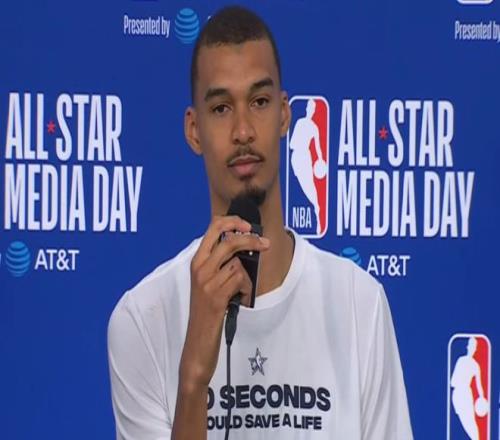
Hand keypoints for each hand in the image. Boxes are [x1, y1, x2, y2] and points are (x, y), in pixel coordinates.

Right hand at [178, 215, 269, 390]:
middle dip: (251, 240)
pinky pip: (240, 282)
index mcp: (196, 261)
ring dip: (246, 278)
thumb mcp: (209, 282)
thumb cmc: (207, 310)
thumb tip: (246, 247)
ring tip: (241, 291)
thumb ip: (221, 264)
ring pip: (238, 264)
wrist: (197, 340)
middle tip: (265, 244)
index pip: (213, 228)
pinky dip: (245, 290)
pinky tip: (239, 299)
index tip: (248, 226)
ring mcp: (206, 282)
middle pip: (229, 241)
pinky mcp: (216, 296)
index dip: (232, 222)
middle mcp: (199, 268)